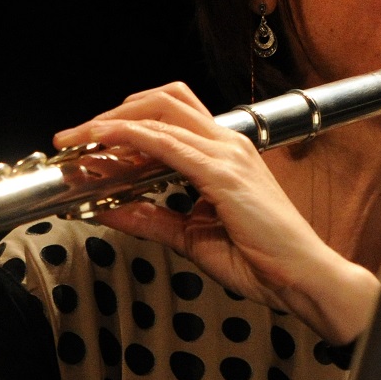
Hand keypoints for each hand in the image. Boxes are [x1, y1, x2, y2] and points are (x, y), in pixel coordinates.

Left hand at [54, 83, 377, 344]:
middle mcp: (227, 145)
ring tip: (79, 140)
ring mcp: (227, 154)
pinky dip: (129, 139)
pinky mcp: (223, 174)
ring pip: (160, 111)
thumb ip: (151, 220)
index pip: (169, 116)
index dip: (126, 120)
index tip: (89, 141)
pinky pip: (167, 144)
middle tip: (76, 135)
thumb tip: (109, 210)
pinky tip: (104, 148)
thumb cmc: (264, 260)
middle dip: (113, 110)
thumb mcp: (192, 238)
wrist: (303, 280)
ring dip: (112, 121)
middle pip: (162, 99)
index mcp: (224, 154)